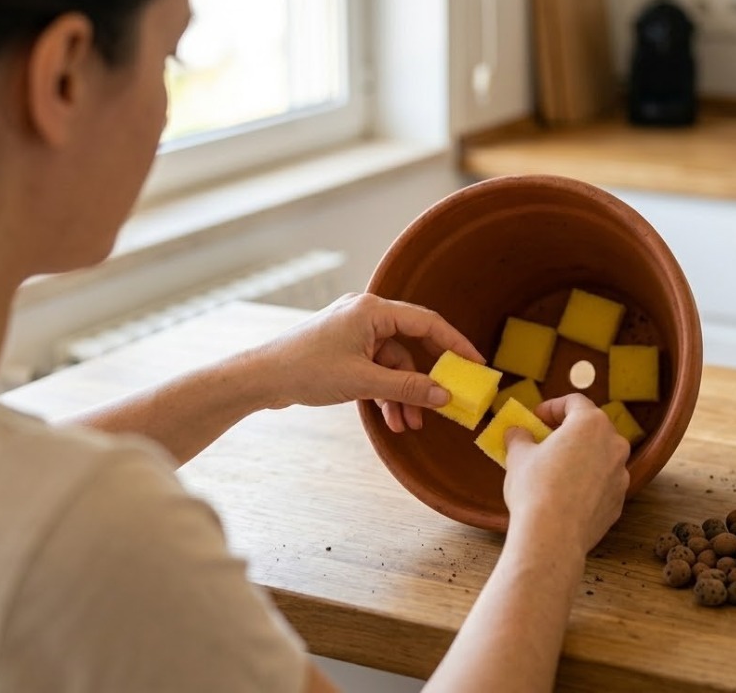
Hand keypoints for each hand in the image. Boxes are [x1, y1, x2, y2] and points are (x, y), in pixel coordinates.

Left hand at [244, 293, 483, 430]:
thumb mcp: (364, 382)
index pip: (426, 323)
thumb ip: (407, 388)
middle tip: (445, 402)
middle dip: (424, 380)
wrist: (260, 378)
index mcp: (372, 310)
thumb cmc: (306, 370)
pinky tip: (390, 419)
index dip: (454, 344)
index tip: (475, 364)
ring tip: (409, 425)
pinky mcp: (343, 349)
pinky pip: (375, 369)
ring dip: (402, 394)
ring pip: (392, 364)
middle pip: (410, 346)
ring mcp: (353, 332)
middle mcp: (365, 314)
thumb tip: (444, 395)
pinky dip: (384, 392)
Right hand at [502, 394, 630, 556]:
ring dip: (580, 457)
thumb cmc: (536, 489)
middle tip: (545, 440)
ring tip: (555, 469)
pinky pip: (602, 483)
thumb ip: (520, 438)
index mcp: (591, 424)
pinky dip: (587, 482)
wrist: (553, 537)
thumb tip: (516, 433)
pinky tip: (566, 494)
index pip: (574, 402)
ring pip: (600, 456)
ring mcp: (620, 474)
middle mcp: (614, 444)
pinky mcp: (619, 501)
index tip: (536, 418)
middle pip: (592, 428)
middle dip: (568, 431)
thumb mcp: (519, 456)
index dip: (551, 407)